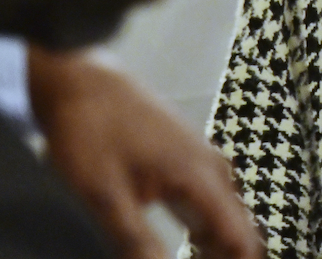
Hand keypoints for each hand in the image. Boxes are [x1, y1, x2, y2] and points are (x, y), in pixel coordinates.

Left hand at [28, 49, 261, 258]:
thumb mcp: (103, 194)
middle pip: (238, 229)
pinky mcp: (188, 157)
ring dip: (216, 248)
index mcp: (200, 177)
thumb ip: (135, 240)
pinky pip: (211, 202)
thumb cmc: (91, 133)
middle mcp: (212, 168)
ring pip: (225, 215)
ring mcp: (202, 159)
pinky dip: (206, 230)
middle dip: (225, 258)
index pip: (240, 237)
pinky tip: (192, 247)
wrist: (82, 81)